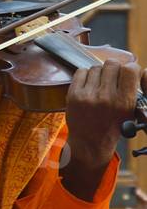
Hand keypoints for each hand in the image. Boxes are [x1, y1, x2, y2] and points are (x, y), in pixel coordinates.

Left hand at [62, 61, 145, 200]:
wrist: (89, 144)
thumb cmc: (111, 127)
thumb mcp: (129, 112)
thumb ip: (132, 90)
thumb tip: (134, 68)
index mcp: (124, 102)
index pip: (130, 69)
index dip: (130, 68)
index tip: (128, 73)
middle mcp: (106, 97)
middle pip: (112, 64)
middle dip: (114, 69)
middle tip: (112, 79)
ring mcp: (88, 95)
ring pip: (96, 67)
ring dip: (99, 74)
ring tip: (100, 86)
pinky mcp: (73, 94)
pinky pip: (81, 72)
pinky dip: (86, 76)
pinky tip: (89, 86)